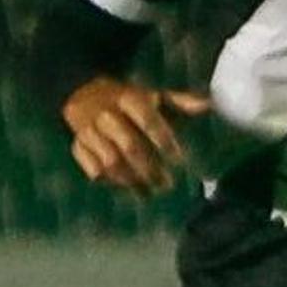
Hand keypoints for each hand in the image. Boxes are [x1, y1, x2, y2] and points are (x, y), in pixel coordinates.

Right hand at [62, 78, 205, 193]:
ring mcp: (89, 131)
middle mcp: (106, 114)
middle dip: (149, 168)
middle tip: (166, 185)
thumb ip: (181, 102)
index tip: (179, 159)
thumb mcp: (154, 95)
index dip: (164, 140)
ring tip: (148, 193)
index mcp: (128, 98)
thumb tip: (208, 105)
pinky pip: (93, 170)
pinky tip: (126, 188)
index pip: (148, 120)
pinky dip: (110, 182)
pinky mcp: (78, 146)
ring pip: (110, 162)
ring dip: (131, 181)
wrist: (82, 93)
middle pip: (129, 146)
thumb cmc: (129, 100)